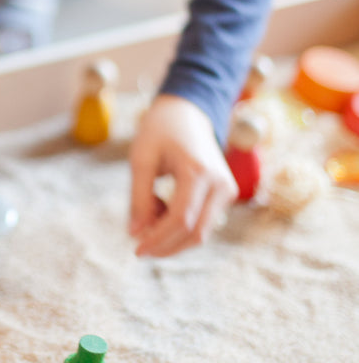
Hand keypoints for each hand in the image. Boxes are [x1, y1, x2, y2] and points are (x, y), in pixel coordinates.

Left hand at [128, 93, 235, 257]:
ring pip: (201, 233)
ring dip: (172, 236)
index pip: (181, 219)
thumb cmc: (160, 131)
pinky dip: (181, 226)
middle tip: (139, 246)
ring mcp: (227, 190)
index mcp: (199, 171)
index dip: (158, 239)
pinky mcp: (226, 194)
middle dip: (166, 246)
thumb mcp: (142, 159)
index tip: (137, 250)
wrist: (187, 112)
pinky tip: (161, 207)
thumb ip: (138, 198)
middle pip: (195, 233)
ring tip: (149, 213)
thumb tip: (135, 234)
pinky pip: (203, 222)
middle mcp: (220, 183)